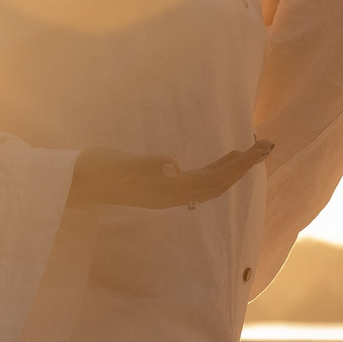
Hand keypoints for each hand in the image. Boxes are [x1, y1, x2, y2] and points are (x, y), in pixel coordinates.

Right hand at [69, 140, 272, 209]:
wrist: (74, 184)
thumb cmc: (94, 171)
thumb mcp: (118, 165)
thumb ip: (144, 167)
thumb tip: (173, 167)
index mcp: (166, 191)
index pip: (213, 180)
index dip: (238, 167)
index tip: (260, 150)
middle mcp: (172, 195)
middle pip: (218, 184)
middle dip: (244, 167)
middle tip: (268, 146)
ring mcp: (167, 192)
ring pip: (211, 183)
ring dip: (234, 168)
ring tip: (254, 151)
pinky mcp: (161, 186)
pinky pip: (200, 179)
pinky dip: (218, 168)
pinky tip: (224, 159)